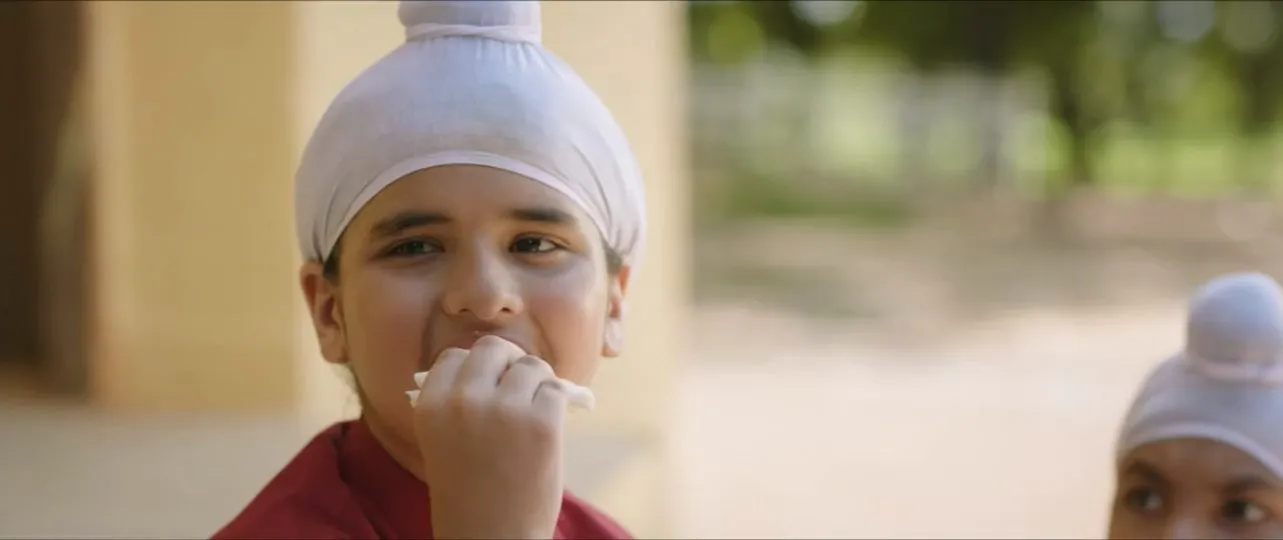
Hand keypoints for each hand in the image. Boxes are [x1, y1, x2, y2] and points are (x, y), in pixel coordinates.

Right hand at [413, 335, 569, 539]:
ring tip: (534, 412)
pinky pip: (556, 390)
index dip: (476, 369)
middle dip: (510, 364)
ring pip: (531, 366)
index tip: (488, 386)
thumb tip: (498, 366)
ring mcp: (504, 409)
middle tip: (519, 389)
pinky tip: (548, 429)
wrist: (490, 538)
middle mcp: (463, 400)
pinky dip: (557, 405)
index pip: (455, 356)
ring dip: (538, 384)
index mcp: (429, 404)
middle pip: (494, 349)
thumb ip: (457, 403)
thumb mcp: (444, 443)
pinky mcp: (542, 422)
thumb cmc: (469, 494)